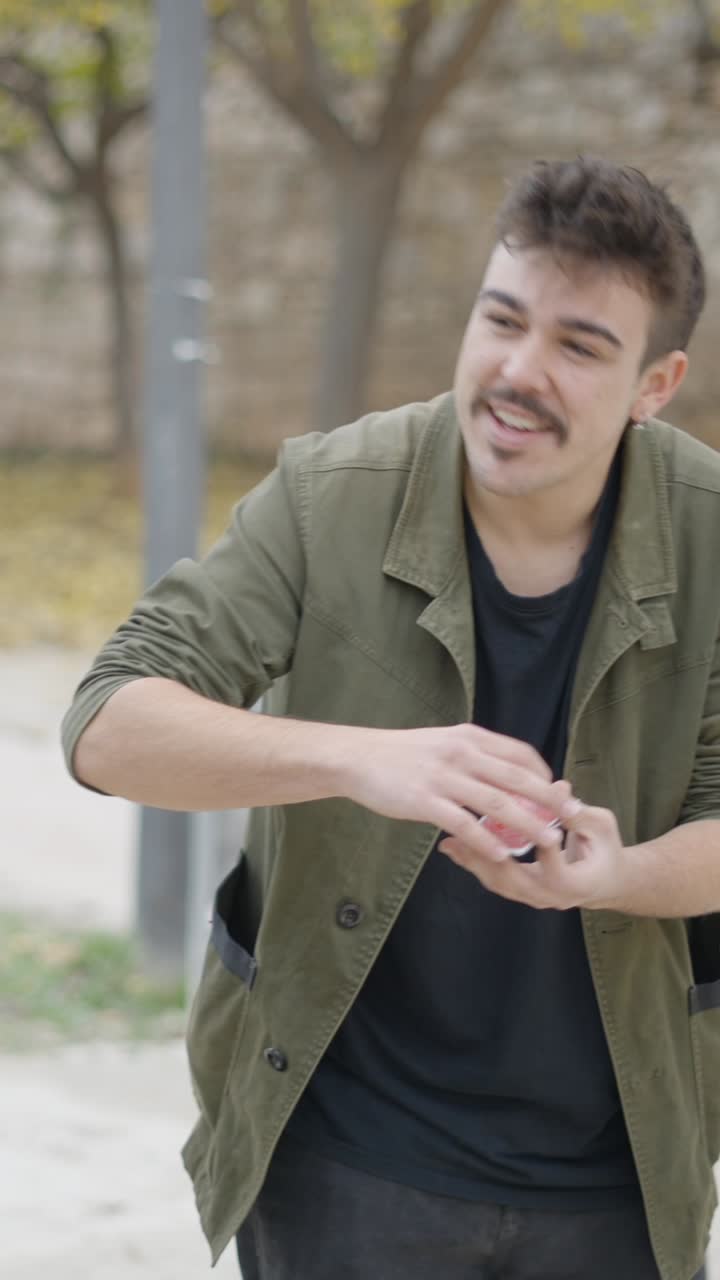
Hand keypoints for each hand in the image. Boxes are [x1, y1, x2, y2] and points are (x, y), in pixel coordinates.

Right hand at [342, 722, 577, 856]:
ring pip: (496, 803)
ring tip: (549, 842)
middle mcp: (461, 753)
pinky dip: (486, 840)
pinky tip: (502, 854)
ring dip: (527, 824)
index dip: (545, 776)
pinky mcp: (424, 800)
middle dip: (549, 801)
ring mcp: (443, 776)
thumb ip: (472, 755)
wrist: (357, 757)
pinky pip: (463, 823)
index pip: (520, 754)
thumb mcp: (443, 742)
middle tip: (572, 819)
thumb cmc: (400, 754)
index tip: (558, 795)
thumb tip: (503, 774)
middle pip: (517, 779)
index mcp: (469, 737)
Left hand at [437, 798, 626, 910]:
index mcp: (576, 883)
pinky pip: (495, 881)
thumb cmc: (606, 848)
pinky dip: (475, 864)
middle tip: (462, 832)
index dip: (535, 843)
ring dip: (473, 862)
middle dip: (486, 855)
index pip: (552, 864)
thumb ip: (579, 811)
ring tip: (449, 841)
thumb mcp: (601, 826)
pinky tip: (455, 847)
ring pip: (499, 884)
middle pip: (513, 880)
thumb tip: (558, 787)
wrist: (607, 882)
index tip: (513, 816)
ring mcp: (535, 898)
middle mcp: (551, 897)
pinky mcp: (522, 893)